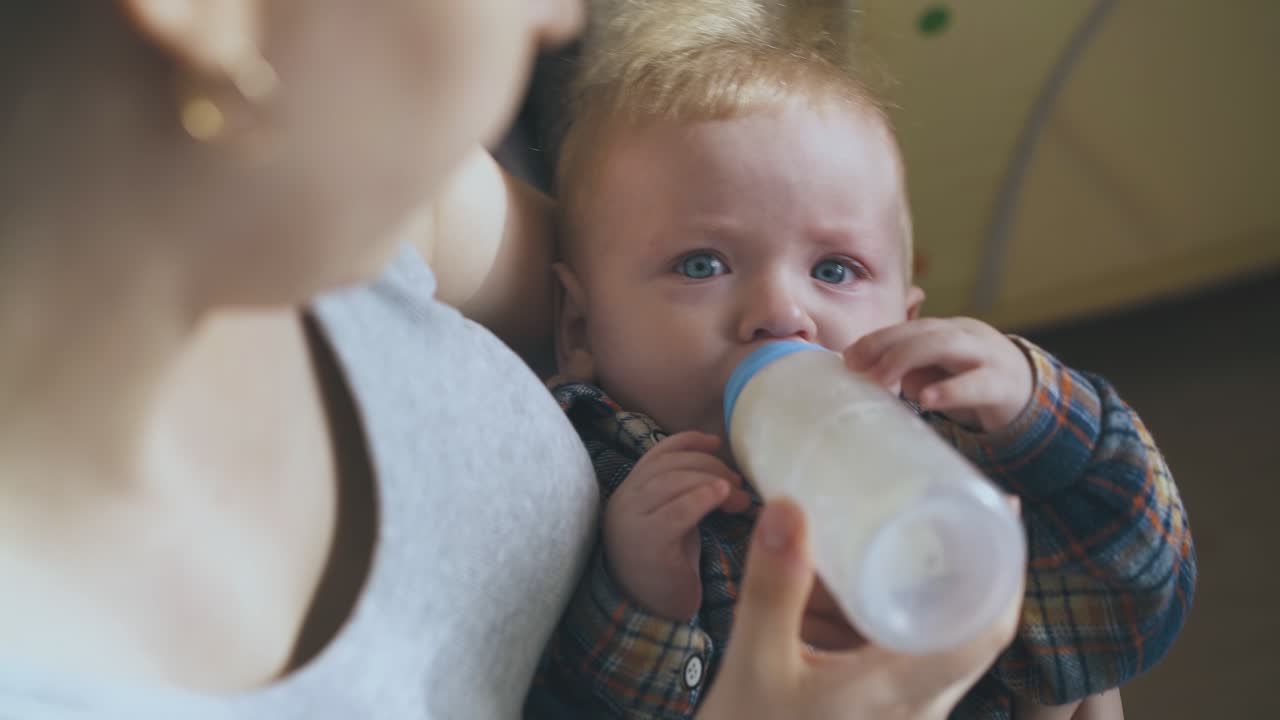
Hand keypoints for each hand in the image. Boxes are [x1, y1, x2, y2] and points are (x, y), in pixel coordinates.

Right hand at [603, 431, 751, 619]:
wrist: (653, 616)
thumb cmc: (670, 569)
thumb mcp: (678, 522)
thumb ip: (688, 493)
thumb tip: (727, 471)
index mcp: (630, 494)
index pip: (657, 454)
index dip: (688, 442)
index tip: (717, 443)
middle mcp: (623, 504)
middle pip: (669, 466)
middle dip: (709, 466)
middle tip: (738, 483)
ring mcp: (630, 524)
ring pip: (671, 483)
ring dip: (711, 481)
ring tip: (737, 498)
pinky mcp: (646, 545)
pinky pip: (675, 512)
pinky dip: (700, 498)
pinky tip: (720, 497)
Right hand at [697, 500, 1021, 719]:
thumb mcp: (754, 664)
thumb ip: (773, 587)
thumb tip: (789, 507)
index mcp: (903, 692)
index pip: (986, 632)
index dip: (1007, 568)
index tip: (1001, 508)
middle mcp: (917, 706)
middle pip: (972, 628)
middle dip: (969, 561)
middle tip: (955, 498)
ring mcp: (900, 712)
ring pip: (938, 640)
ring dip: (929, 585)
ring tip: (912, 525)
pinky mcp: (879, 712)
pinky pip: (905, 654)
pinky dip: (893, 610)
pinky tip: (859, 580)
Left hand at [846, 317, 1033, 432]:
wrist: (1030, 396)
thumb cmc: (970, 382)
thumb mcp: (936, 372)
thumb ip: (906, 369)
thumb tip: (865, 375)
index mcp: (946, 331)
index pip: (908, 328)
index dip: (876, 340)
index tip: (848, 359)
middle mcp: (965, 336)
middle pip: (923, 331)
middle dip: (886, 346)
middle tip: (857, 369)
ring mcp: (986, 357)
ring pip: (946, 345)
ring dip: (908, 359)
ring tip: (882, 381)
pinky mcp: (1003, 386)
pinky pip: (977, 384)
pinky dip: (950, 391)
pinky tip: (927, 400)